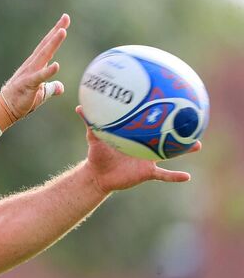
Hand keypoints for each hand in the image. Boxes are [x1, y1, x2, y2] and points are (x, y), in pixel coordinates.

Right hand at [0, 14, 69, 118]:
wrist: (5, 109)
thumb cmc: (21, 100)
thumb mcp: (41, 93)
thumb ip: (51, 87)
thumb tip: (61, 88)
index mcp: (35, 65)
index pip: (47, 47)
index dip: (56, 33)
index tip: (64, 20)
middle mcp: (32, 65)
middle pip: (46, 45)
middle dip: (56, 31)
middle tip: (65, 17)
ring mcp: (29, 73)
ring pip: (43, 56)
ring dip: (53, 43)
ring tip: (62, 31)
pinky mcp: (28, 84)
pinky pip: (39, 77)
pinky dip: (47, 71)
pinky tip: (56, 65)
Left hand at [77, 106, 200, 193]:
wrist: (98, 175)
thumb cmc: (97, 154)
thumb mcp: (95, 137)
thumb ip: (90, 123)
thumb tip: (80, 107)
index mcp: (137, 134)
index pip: (151, 121)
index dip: (160, 112)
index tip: (172, 100)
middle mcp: (146, 145)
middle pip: (166, 134)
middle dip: (179, 126)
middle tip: (194, 117)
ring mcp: (149, 159)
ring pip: (171, 153)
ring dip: (184, 149)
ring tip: (198, 144)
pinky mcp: (147, 173)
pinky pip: (164, 175)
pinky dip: (174, 176)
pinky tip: (187, 177)